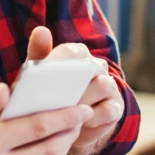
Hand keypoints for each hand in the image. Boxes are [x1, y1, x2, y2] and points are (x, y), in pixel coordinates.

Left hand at [25, 27, 123, 154]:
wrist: (70, 122)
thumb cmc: (51, 92)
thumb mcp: (41, 75)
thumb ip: (39, 53)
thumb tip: (40, 31)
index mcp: (78, 54)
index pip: (71, 51)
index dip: (57, 61)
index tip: (40, 72)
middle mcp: (97, 66)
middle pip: (90, 67)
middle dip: (72, 79)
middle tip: (52, 91)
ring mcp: (109, 86)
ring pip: (103, 86)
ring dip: (84, 98)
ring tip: (64, 109)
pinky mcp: (115, 108)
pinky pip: (108, 110)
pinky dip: (93, 117)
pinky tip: (78, 124)